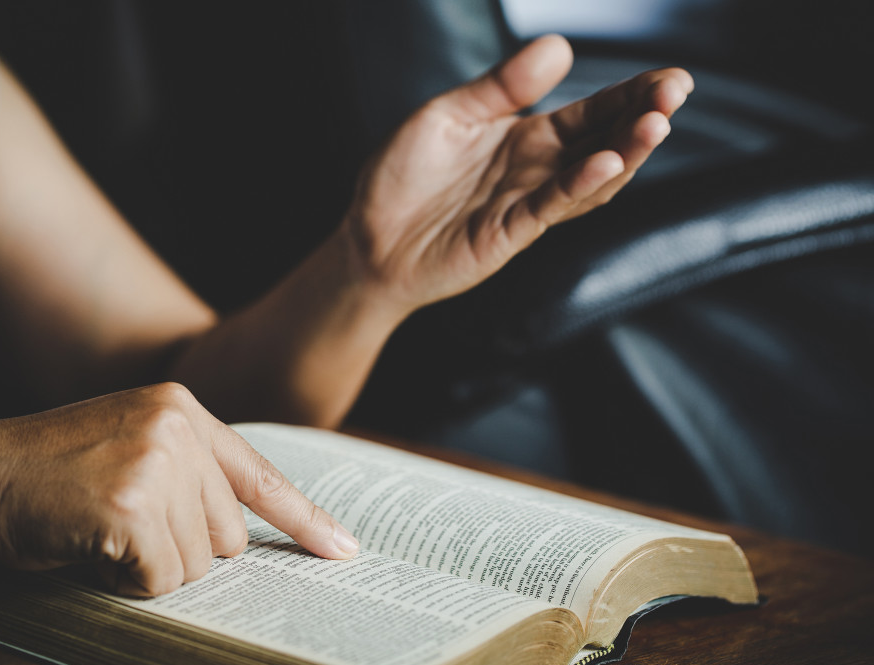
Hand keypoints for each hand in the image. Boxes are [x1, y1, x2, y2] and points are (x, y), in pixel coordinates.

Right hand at [0, 383, 357, 595]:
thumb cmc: (51, 473)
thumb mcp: (131, 447)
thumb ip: (188, 475)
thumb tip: (238, 540)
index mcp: (184, 408)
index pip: (260, 474)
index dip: (305, 519)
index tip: (344, 550)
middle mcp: (178, 426)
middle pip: (228, 535)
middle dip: (182, 551)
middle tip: (124, 529)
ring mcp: (156, 461)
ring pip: (196, 564)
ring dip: (150, 567)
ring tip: (102, 532)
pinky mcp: (131, 503)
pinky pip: (159, 577)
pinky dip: (126, 580)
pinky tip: (91, 546)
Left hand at [341, 34, 692, 313]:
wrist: (367, 239)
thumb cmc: (404, 178)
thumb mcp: (448, 115)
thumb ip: (500, 86)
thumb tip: (558, 46)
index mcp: (525, 137)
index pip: (591, 113)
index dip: (631, 96)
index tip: (670, 78)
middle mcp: (535, 171)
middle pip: (604, 143)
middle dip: (643, 119)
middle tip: (676, 94)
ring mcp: (525, 204)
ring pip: (590, 179)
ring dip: (625, 153)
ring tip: (656, 124)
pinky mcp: (507, 234)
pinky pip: (549, 207)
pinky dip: (578, 186)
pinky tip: (604, 162)